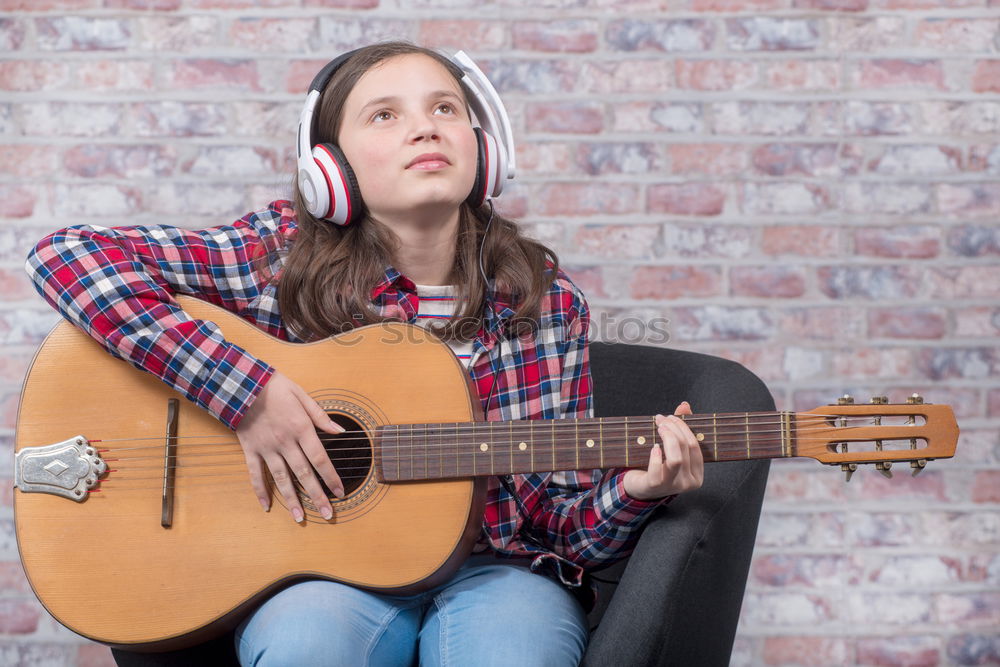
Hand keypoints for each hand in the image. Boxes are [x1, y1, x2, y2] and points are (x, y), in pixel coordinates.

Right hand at [235, 370, 345, 521]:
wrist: (241, 383)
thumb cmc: (275, 387)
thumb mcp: (302, 395)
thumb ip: (321, 416)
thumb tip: (340, 432)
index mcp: (301, 428)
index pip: (320, 458)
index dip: (331, 477)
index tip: (340, 493)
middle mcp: (285, 442)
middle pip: (304, 474)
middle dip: (317, 496)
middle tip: (327, 514)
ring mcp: (267, 448)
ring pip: (282, 479)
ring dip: (291, 500)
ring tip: (299, 518)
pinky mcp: (250, 450)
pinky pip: (255, 474)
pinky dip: (260, 491)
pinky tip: (266, 506)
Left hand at [623, 401, 703, 500]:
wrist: (638, 487)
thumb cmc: (658, 466)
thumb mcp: (671, 448)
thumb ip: (680, 428)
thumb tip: (684, 405)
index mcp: (697, 474)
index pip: (695, 446)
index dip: (683, 427)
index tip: (671, 416)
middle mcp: (688, 482)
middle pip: (685, 448)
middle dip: (674, 428)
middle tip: (661, 418)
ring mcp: (673, 487)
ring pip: (676, 459)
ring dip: (668, 438)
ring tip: (659, 427)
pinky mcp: (656, 488)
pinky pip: (658, 471)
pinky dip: (656, 457)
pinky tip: (654, 447)